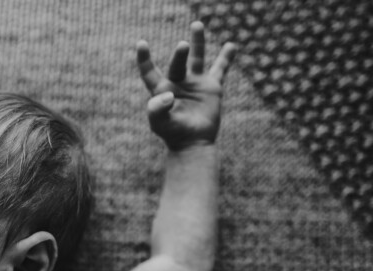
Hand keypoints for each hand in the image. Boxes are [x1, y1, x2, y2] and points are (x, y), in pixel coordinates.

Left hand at [136, 21, 235, 150]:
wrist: (193, 143)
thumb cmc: (173, 134)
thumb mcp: (160, 124)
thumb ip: (157, 110)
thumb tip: (168, 95)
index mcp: (161, 90)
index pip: (149, 71)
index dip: (144, 59)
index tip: (141, 44)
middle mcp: (177, 82)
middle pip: (177, 63)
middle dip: (179, 54)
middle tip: (183, 46)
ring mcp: (195, 83)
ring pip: (197, 58)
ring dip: (197, 41)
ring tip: (196, 24)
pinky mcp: (212, 88)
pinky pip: (220, 69)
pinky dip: (225, 58)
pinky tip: (230, 46)